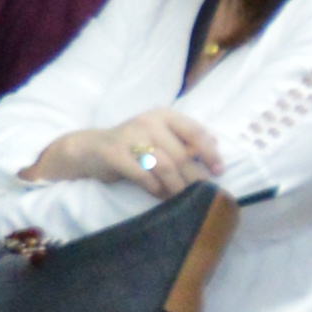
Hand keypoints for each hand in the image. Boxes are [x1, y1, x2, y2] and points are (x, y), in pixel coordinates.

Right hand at [55, 108, 226, 195]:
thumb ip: (184, 138)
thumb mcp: (160, 135)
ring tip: (180, 196)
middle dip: (193, 178)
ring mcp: (130, 137)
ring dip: (176, 187)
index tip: (219, 172)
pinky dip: (156, 189)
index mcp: (164, 115)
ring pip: (165, 167)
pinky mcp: (115, 154)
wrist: (91, 149)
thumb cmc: (134, 145)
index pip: (195, 132)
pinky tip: (160, 195)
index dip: (210, 153)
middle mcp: (148, 122)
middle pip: (181, 155)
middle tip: (199, 193)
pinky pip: (144, 177)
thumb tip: (215, 144)